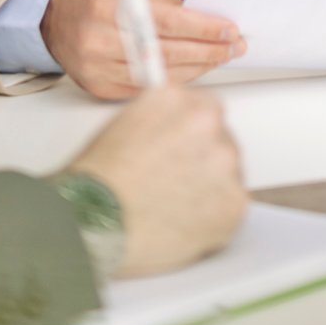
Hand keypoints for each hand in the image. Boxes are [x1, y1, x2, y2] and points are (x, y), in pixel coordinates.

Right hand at [41, 0, 245, 99]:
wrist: (55, 16)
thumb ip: (168, 4)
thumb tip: (207, 23)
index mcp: (110, 6)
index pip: (168, 22)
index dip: (203, 29)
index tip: (229, 31)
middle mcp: (101, 39)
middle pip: (167, 51)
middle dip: (207, 51)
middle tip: (233, 47)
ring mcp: (99, 67)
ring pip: (159, 74)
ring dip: (196, 68)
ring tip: (218, 58)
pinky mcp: (99, 87)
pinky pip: (146, 88)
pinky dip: (173, 80)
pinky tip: (192, 71)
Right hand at [66, 85, 248, 277]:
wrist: (92, 222)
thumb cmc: (96, 185)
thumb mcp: (124, 128)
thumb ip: (161, 121)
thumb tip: (176, 130)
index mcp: (178, 99)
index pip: (204, 110)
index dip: (192, 137)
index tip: (185, 151)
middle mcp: (208, 123)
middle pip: (220, 141)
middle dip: (202, 163)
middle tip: (173, 185)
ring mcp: (226, 163)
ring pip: (228, 176)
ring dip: (209, 190)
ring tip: (171, 209)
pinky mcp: (233, 203)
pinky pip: (230, 209)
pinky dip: (212, 220)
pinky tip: (181, 225)